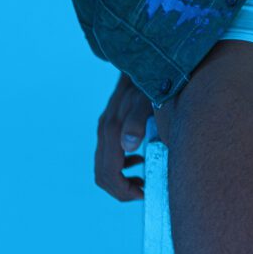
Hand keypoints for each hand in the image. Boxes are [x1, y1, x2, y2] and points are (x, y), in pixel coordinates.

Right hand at [94, 72, 152, 201]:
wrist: (142, 60)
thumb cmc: (149, 82)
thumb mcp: (147, 101)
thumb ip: (136, 122)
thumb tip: (127, 147)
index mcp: (112, 131)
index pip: (109, 174)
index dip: (123, 191)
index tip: (143, 194)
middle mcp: (104, 131)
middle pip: (102, 175)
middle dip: (121, 190)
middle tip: (143, 191)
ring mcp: (105, 127)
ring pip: (104, 165)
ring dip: (120, 178)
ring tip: (142, 179)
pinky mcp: (110, 123)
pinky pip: (108, 153)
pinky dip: (120, 164)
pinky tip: (138, 159)